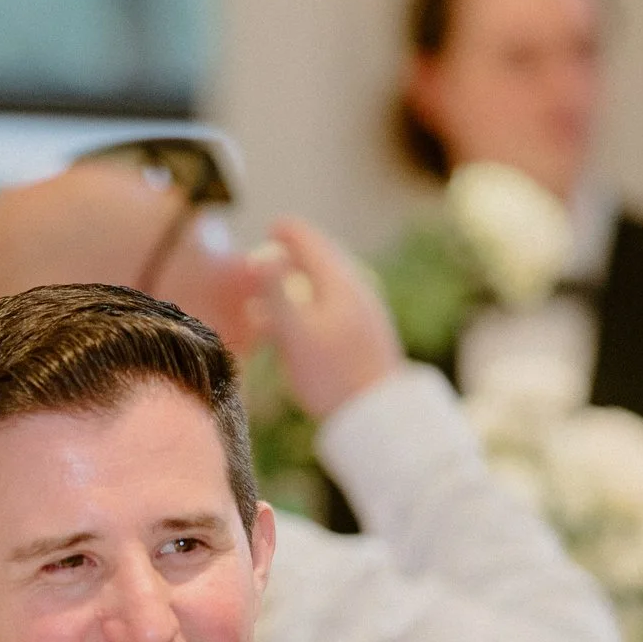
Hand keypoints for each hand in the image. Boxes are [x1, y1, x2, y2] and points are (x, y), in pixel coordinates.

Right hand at [244, 217, 403, 420]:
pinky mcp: (367, 335)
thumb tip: (262, 257)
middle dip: (295, 255)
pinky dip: (312, 304)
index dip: (288, 232)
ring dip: (302, 283)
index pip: (311, 242)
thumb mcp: (296, 333)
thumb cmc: (332, 376)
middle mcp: (357, 290)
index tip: (272, 225)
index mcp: (339, 283)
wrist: (379, 416)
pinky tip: (302, 326)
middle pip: (323, 261)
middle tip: (275, 252)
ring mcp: (365, 313)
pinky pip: (335, 307)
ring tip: (280, 293)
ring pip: (329, 286)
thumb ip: (276, 293)